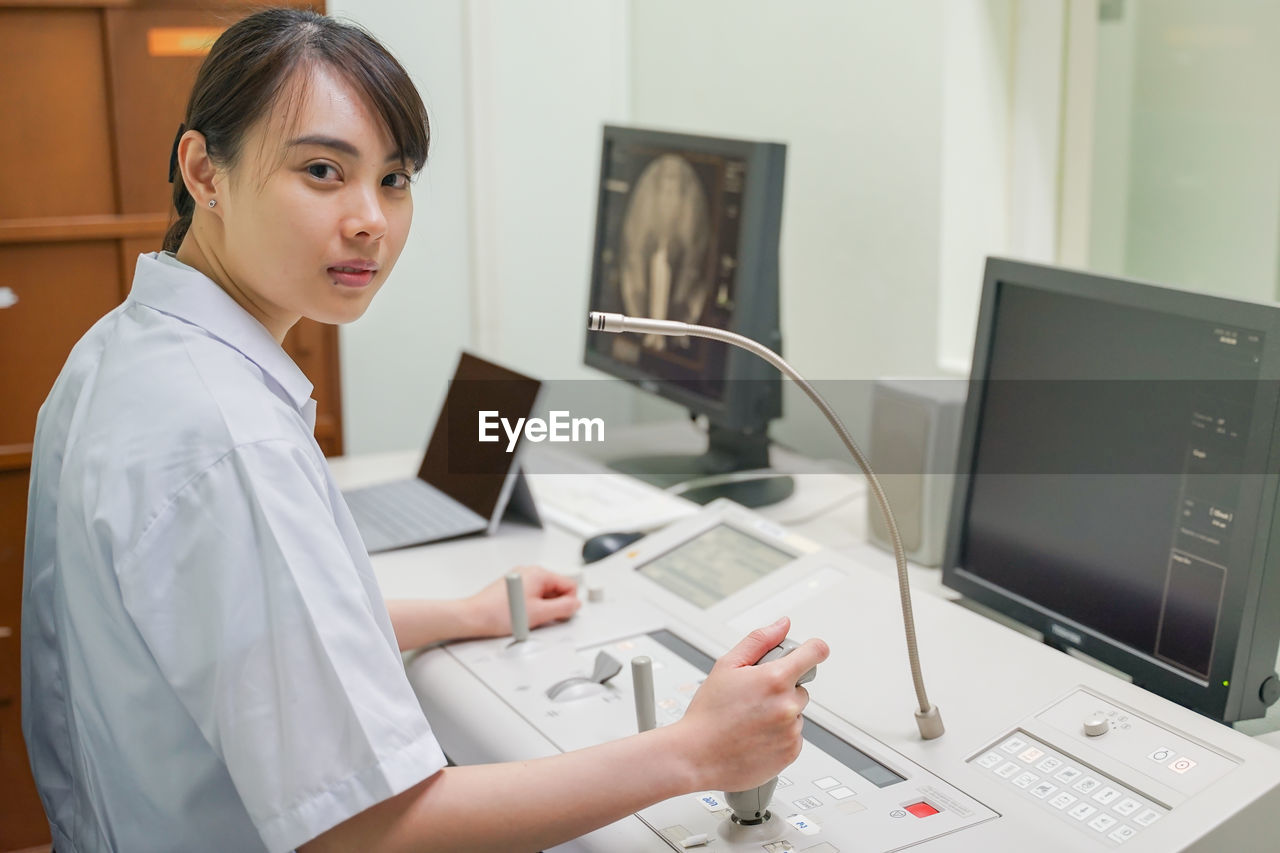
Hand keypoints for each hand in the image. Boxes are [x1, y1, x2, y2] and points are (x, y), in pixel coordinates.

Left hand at [464, 566, 580, 637]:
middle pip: (557, 588)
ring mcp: (520, 579)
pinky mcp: (513, 588)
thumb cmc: (498, 613)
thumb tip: (575, 604)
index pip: (569, 584)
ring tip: (528, 617)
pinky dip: (532, 607)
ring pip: (544, 593)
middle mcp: (529, 572)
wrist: (473, 618)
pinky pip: (532, 596)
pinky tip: (521, 616)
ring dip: (542, 607)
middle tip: (542, 618)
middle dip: (554, 605)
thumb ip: (563, 608)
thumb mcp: (539, 614)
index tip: (561, 614)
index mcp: (539, 573)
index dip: (569, 602)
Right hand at [672, 617, 828, 792]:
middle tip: (753, 698)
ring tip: (750, 721)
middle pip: (800, 687)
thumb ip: (759, 641)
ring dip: (779, 714)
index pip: (814, 653)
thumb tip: (782, 625)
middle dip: (781, 689)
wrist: (697, 757)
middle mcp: (788, 705)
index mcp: (774, 679)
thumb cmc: (708, 714)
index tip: (811, 652)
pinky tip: (755, 737)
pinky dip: (779, 736)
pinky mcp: (791, 753)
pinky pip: (793, 736)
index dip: (813, 649)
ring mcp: (791, 731)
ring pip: (795, 713)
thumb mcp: (727, 666)